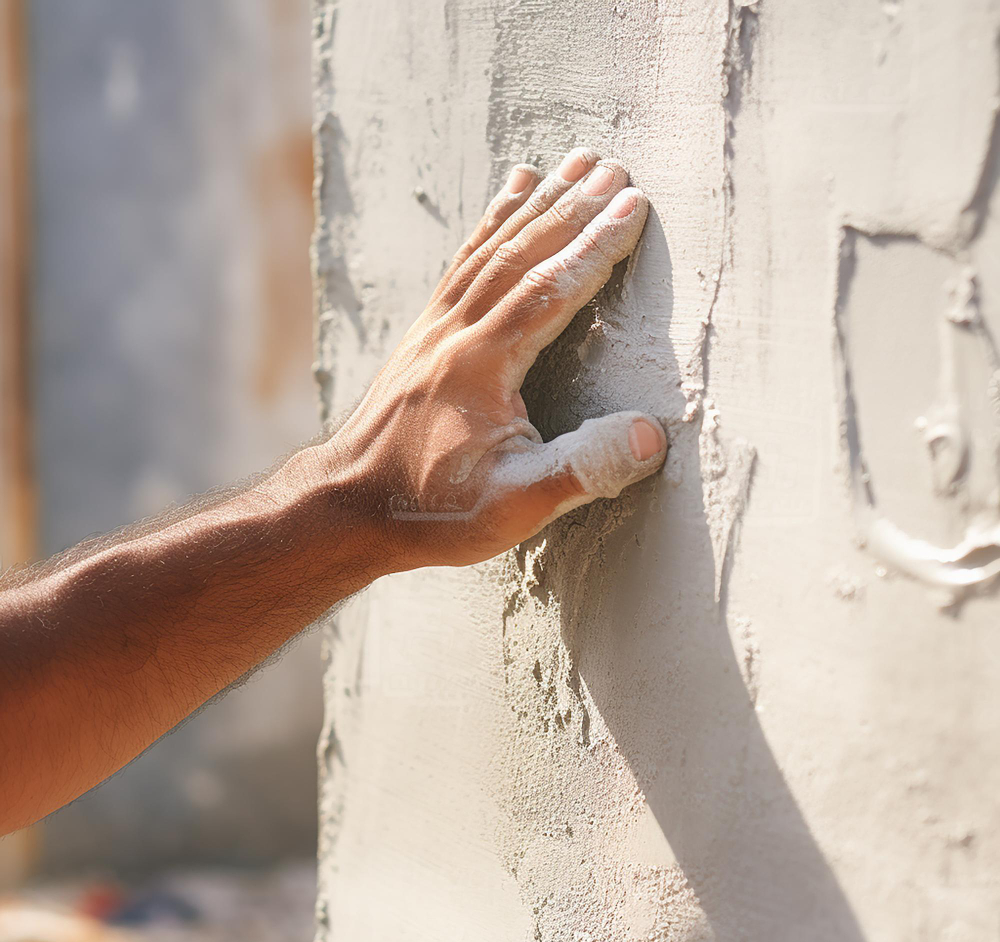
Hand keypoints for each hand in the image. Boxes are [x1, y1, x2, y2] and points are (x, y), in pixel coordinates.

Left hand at [330, 147, 667, 569]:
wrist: (348, 505)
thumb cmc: (431, 508)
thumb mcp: (512, 507)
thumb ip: (581, 471)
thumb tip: (648, 437)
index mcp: (480, 364)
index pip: (548, 289)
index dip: (595, 246)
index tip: (632, 206)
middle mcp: (454, 332)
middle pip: (519, 253)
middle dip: (571, 208)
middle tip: (613, 169)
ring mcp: (434, 328)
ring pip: (489, 249)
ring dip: (533, 205)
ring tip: (570, 165)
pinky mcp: (423, 335)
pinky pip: (463, 263)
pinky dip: (491, 226)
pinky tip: (506, 201)